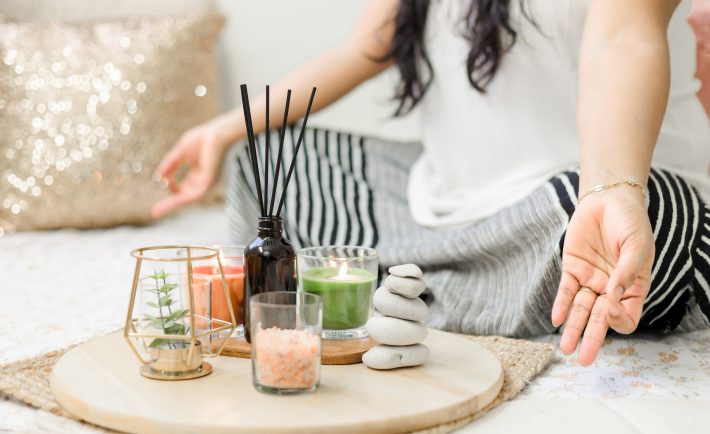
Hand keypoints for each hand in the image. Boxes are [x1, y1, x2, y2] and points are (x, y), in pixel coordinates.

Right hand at [151, 119, 231, 217]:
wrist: (216, 132)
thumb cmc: (202, 139)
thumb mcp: (180, 153)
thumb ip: (170, 164)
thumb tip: (158, 177)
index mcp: (197, 175)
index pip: (183, 189)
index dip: (172, 187)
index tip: (163, 180)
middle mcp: (202, 181)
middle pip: (185, 197)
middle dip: (170, 204)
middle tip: (154, 213)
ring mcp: (207, 182)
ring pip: (189, 199)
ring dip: (173, 205)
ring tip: (158, 212)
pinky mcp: (210, 181)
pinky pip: (196, 194)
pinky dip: (183, 198)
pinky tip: (172, 201)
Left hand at [551, 186, 653, 365]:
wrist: (609, 200)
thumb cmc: (630, 223)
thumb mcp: (637, 247)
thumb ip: (625, 273)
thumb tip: (612, 299)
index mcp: (633, 287)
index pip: (626, 316)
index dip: (618, 319)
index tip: (611, 307)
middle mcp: (611, 288)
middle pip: (600, 320)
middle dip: (591, 339)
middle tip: (583, 360)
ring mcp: (591, 280)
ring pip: (580, 310)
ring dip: (573, 328)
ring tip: (565, 348)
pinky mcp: (573, 268)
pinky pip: (566, 291)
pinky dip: (561, 305)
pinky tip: (556, 320)